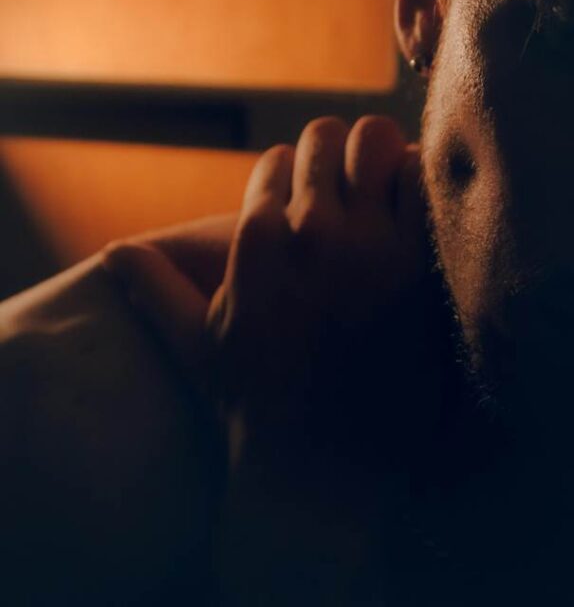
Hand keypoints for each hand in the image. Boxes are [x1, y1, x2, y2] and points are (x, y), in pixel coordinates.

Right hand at [105, 116, 454, 496]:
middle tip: (347, 191)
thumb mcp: (199, 348)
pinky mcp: (422, 263)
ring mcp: (371, 245)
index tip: (305, 201)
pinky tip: (417, 214)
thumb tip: (114, 250)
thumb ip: (156, 290)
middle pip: (325, 137)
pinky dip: (422, 183)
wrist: (330, 469)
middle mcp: (311, 232)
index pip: (275, 160)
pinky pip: (425, 178)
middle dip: (333, 158)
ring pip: (376, 139)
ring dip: (379, 159)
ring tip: (384, 193)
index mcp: (256, 242)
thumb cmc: (259, 409)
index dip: (291, 178)